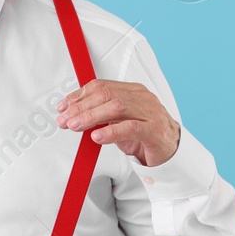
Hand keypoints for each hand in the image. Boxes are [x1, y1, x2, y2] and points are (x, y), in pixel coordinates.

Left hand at [55, 79, 180, 167]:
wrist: (171, 149)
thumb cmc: (144, 134)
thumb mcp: (119, 122)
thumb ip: (101, 116)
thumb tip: (74, 116)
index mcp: (132, 91)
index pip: (101, 86)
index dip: (79, 95)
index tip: (63, 106)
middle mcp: (141, 97)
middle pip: (106, 95)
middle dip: (81, 107)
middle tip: (65, 119)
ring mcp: (149, 112)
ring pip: (116, 107)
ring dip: (91, 116)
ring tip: (75, 126)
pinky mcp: (154, 131)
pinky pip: (130, 128)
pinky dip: (111, 131)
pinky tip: (97, 136)